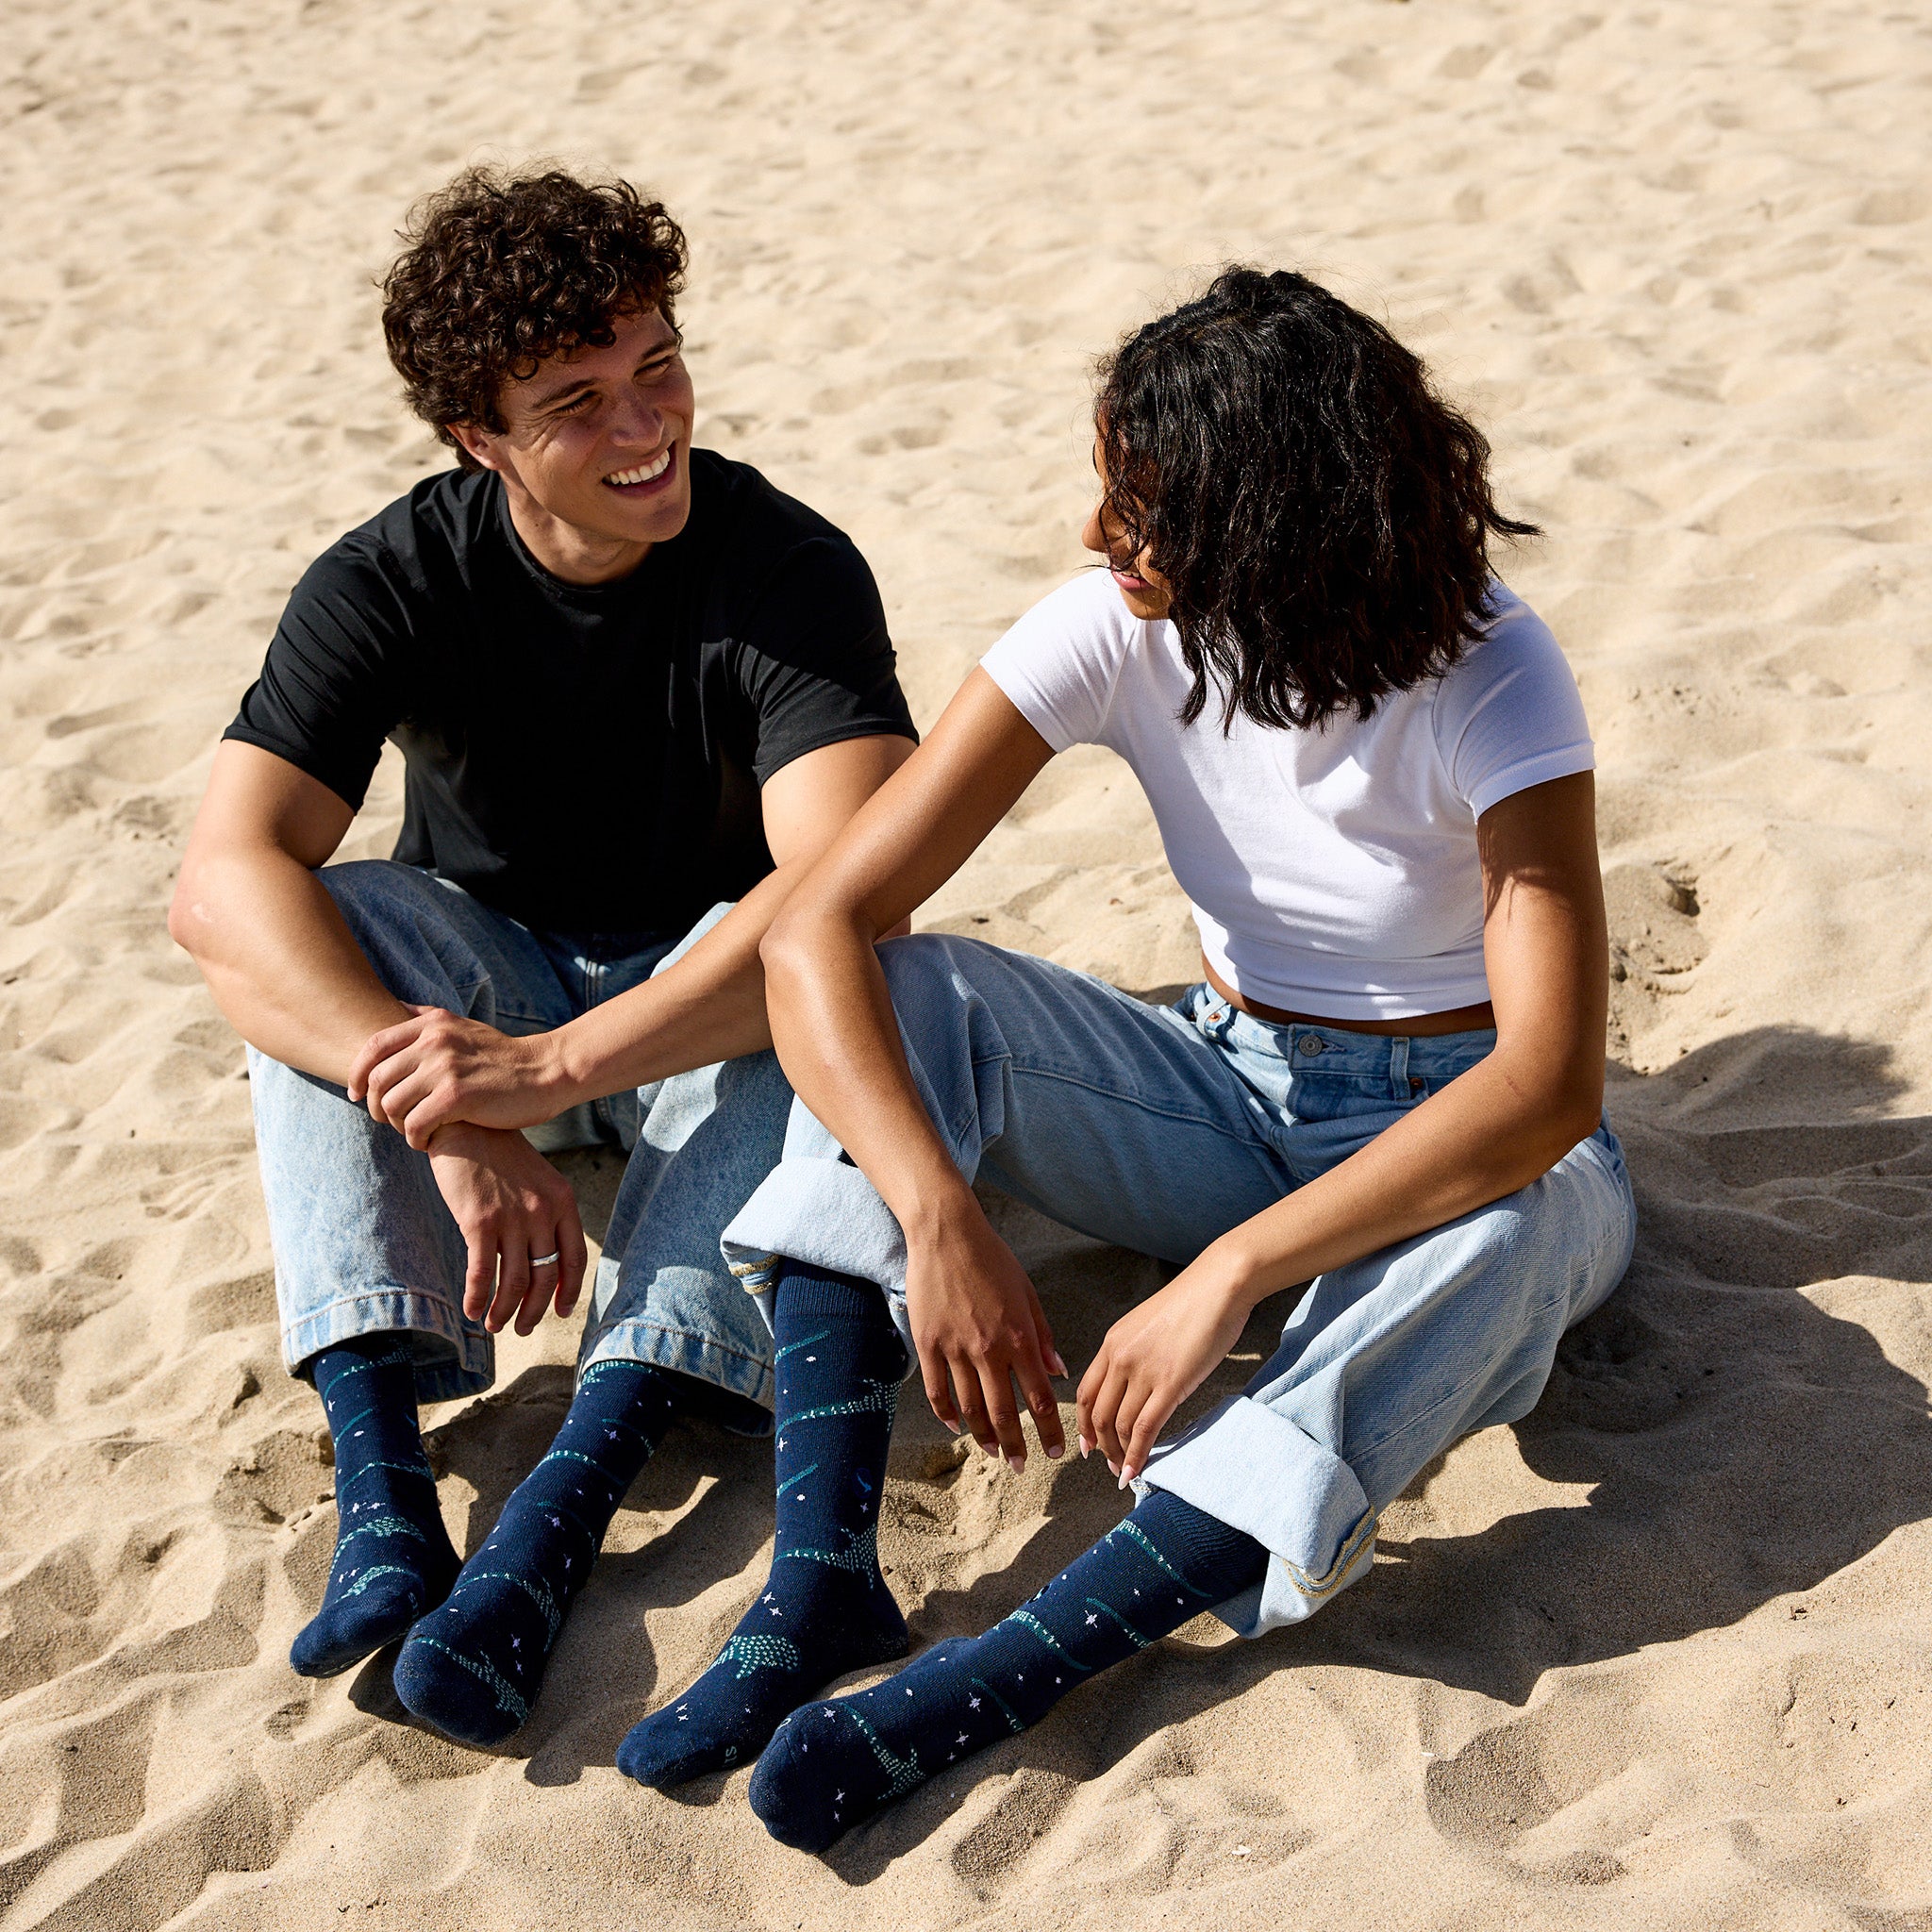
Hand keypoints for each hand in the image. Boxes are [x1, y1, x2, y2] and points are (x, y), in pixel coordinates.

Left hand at [352, 1006, 572, 1147]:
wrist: (546, 1072)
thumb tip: (398, 1007)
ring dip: (397, 1126)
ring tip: (414, 1131)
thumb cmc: (503, 1057)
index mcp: (432, 1024)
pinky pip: (414, 1125)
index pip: (373, 1046)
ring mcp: (445, 1068)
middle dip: (376, 1107)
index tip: (355, 1094)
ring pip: (392, 1105)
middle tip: (390, 1122)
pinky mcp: (456, 1097)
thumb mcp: (465, 1026)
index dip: (355, 1073)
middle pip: (377, 1079)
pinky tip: (428, 1142)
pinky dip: (415, 1139)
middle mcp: (434, 1041)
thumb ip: (429, 1017)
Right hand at [425, 1123, 587, 1336]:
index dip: (569, 1290)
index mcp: (563, 1201)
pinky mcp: (478, 1223)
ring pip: (513, 1283)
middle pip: (545, 1277)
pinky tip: (471, 1310)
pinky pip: (481, 1275)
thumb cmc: (499, 1156)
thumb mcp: (537, 1179)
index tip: (561, 1311)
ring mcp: (511, 1219)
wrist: (465, 1125)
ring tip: (494, 1325)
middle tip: (523, 1328)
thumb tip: (543, 1259)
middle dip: (534, 1310)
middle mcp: (543, 1212)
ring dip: (504, 1312)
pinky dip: (477, 1298)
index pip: (575, 1258)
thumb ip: (545, 1214)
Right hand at [905, 1190, 1068, 1469]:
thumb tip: (1059, 1372)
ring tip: (993, 1451)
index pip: (1040, 1397)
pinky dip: (947, 1414)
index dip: (1048, 1430)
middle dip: (1016, 1446)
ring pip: (970, 1408)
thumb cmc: (993, 1259)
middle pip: (1004, 1413)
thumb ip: (1043, 1337)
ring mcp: (955, 1349)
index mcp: (1019, 1337)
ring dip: (983, 1436)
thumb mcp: (1028, 1294)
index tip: (1055, 1451)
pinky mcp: (928, 1343)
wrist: (947, 1234)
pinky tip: (956, 1426)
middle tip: (1022, 1465)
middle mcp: (989, 1349)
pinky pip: (938, 1390)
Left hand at [1077, 1256, 1251, 1483]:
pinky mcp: (1170, 1383)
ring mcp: (1143, 1371)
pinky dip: (1138, 1455)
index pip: (1086, 1392)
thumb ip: (1135, 1352)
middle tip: (1109, 1465)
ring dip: (1120, 1455)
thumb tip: (1137, 1383)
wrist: (1220, 1286)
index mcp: (1112, 1343)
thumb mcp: (1147, 1325)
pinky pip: (1145, 1428)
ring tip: (1125, 1473)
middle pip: (1098, 1414)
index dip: (1084, 1424)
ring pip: (1119, 1425)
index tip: (1088, 1444)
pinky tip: (1138, 1472)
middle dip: (1101, 1446)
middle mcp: (1120, 1358)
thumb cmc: (1193, 1303)